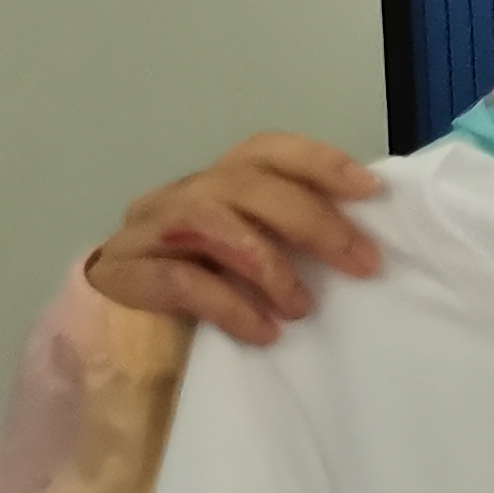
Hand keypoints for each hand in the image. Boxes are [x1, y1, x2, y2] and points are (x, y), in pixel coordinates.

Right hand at [85, 134, 383, 346]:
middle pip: (247, 184)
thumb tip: (362, 241)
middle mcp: (181, 194)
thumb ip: (289, 240)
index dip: (319, 162)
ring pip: (211, 222)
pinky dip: (230, 305)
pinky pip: (182, 279)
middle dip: (314, 221)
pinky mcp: (123, 274)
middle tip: (362, 264)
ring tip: (301, 308)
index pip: (266, 151)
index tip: (370, 190)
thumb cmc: (203, 298)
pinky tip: (263, 333)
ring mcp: (146, 231)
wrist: (122, 341)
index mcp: (217, 184)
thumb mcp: (254, 262)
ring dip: (269, 265)